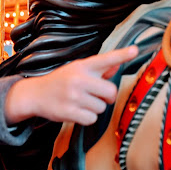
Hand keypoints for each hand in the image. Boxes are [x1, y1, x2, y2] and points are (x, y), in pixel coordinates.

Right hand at [5, 46, 138, 125]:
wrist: (35, 94)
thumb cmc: (60, 82)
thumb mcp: (77, 71)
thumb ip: (99, 70)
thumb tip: (116, 66)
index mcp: (83, 66)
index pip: (106, 59)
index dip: (122, 55)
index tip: (135, 50)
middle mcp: (79, 78)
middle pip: (111, 92)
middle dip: (107, 98)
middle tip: (98, 96)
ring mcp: (74, 95)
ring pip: (101, 108)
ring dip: (95, 109)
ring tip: (81, 103)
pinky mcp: (69, 111)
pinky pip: (91, 119)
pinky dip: (87, 118)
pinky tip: (77, 111)